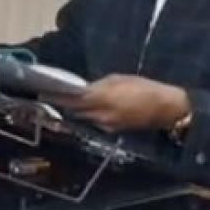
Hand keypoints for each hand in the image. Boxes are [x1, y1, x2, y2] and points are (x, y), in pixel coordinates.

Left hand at [50, 74, 190, 131]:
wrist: (166, 109)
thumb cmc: (145, 88)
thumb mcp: (120, 79)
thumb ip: (99, 85)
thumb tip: (84, 88)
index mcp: (102, 98)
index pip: (72, 98)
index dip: (56, 95)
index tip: (42, 90)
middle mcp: (100, 114)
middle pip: (74, 109)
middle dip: (62, 102)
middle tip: (50, 93)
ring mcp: (105, 124)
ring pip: (82, 116)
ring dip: (75, 108)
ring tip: (65, 99)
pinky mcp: (111, 130)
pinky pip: (94, 121)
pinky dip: (88, 114)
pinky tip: (88, 107)